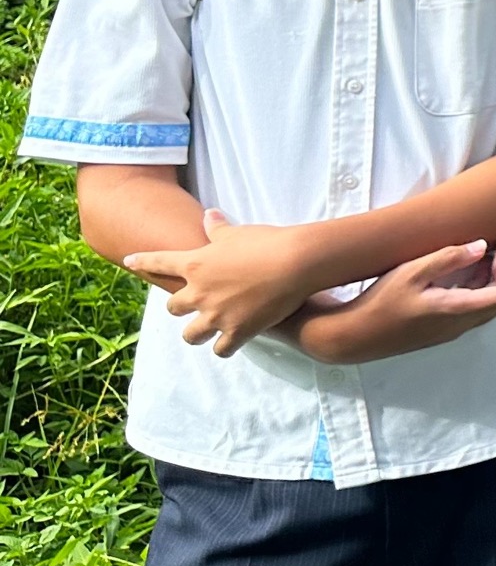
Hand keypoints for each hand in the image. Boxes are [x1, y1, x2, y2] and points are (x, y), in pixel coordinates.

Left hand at [125, 211, 324, 357]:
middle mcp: (199, 292)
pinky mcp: (238, 331)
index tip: (129, 261)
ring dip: (196, 334)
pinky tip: (230, 343)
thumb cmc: (267, 242)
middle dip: (180, 308)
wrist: (295, 263)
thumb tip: (209, 215)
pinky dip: (225, 347)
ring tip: (205, 332)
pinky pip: (221, 349)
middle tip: (191, 305)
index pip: (159, 261)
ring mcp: (216, 315)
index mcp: (195, 264)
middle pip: (173, 308)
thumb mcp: (239, 233)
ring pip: (191, 335)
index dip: (142, 261)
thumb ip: (218, 229)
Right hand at [291, 233, 495, 365]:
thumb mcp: (410, 272)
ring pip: (487, 302)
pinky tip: (472, 267)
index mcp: (456, 310)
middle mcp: (459, 324)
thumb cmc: (378, 301)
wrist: (352, 337)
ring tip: (494, 246)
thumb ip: (447, 258)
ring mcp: (450, 329)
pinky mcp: (440, 329)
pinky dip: (481, 285)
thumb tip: (481, 246)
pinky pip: (473, 306)